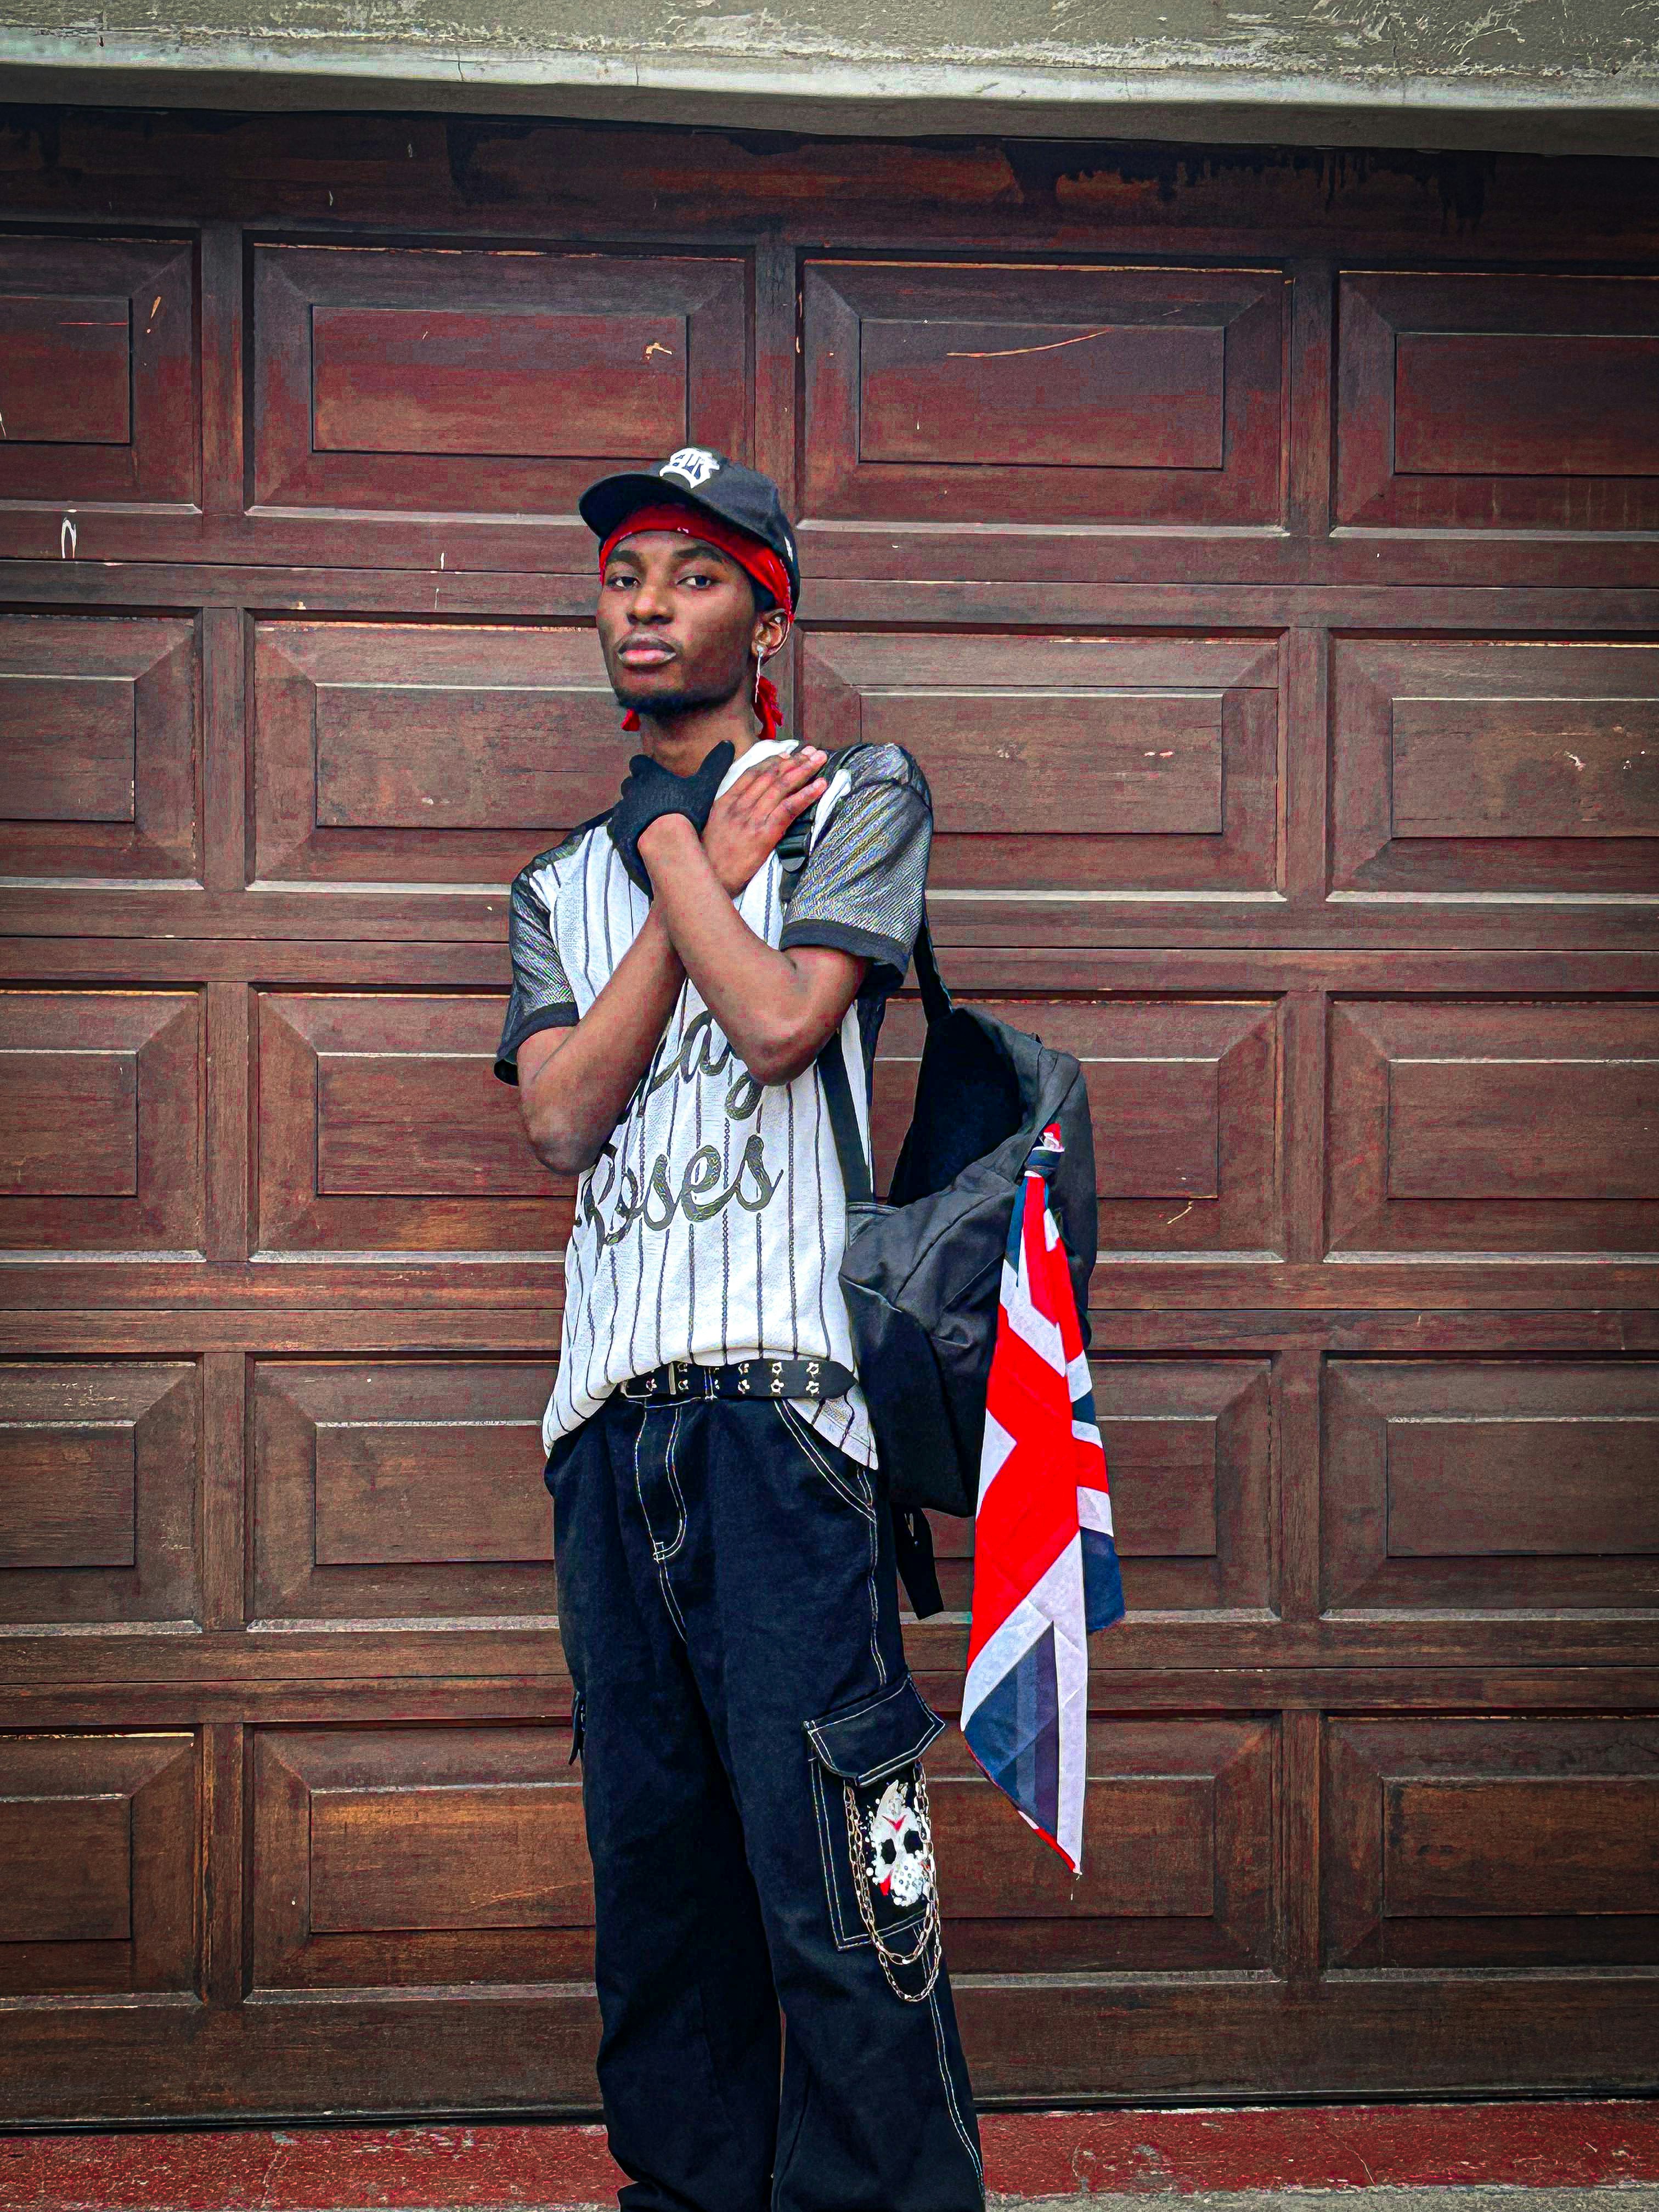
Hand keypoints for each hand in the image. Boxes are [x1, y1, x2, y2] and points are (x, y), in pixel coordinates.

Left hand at [608, 742, 735, 891]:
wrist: (665, 841)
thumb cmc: (684, 811)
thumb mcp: (704, 786)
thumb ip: (715, 765)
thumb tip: (728, 743)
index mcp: (650, 776)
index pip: (639, 763)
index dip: (645, 768)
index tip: (654, 775)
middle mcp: (632, 789)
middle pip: (629, 783)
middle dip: (638, 788)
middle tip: (652, 799)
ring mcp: (623, 809)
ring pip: (623, 804)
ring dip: (632, 808)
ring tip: (646, 819)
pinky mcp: (617, 829)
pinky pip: (617, 824)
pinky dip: (625, 827)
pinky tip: (637, 834)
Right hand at [702, 746, 826, 895]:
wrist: (708, 880)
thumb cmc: (710, 860)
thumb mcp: (711, 829)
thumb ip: (727, 813)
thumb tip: (745, 805)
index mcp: (725, 803)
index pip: (752, 774)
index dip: (772, 762)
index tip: (787, 755)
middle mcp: (739, 806)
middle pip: (770, 776)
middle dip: (793, 761)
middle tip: (811, 751)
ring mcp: (751, 819)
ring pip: (781, 787)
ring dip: (803, 770)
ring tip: (819, 760)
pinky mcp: (763, 835)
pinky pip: (788, 809)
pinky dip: (806, 795)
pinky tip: (820, 786)